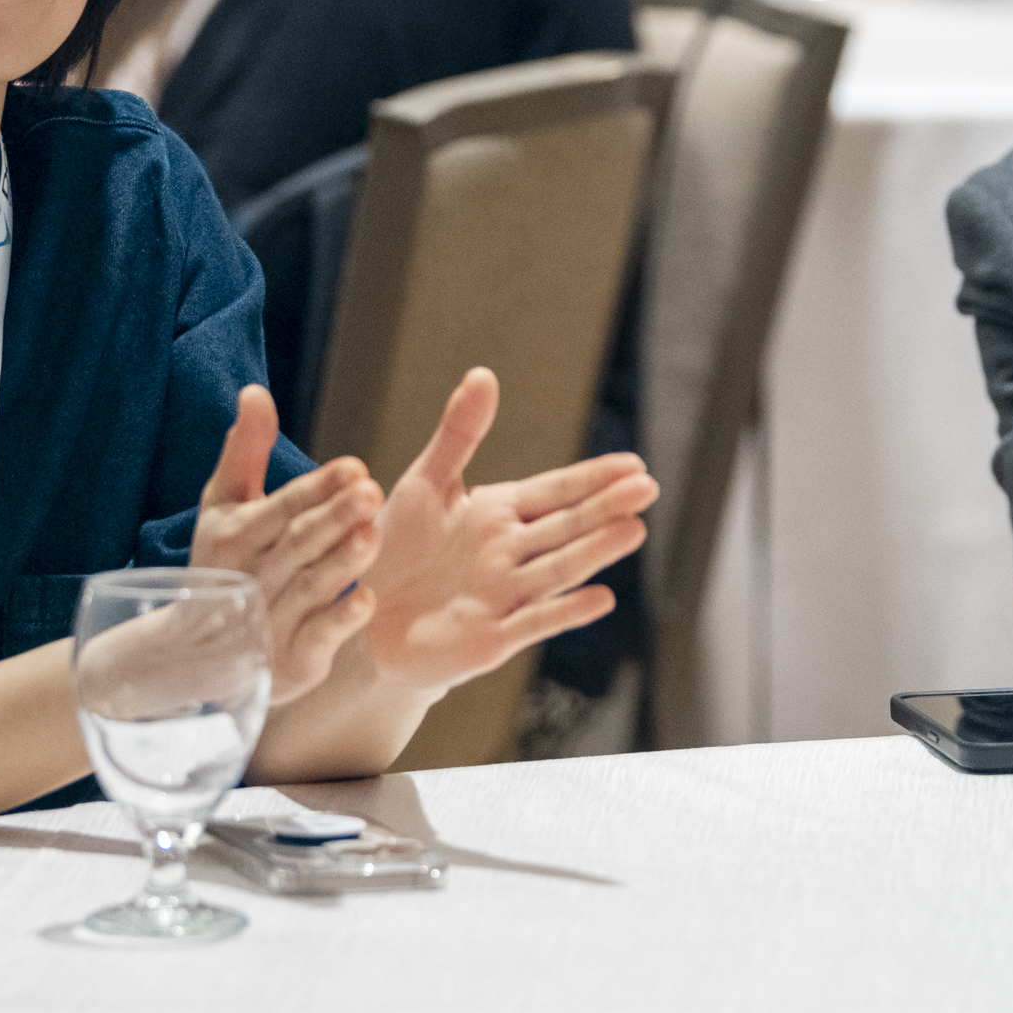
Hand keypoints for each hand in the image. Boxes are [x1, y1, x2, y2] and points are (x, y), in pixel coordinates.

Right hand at [190, 386, 381, 701]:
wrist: (198, 654)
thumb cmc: (222, 563)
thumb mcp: (225, 506)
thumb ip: (244, 450)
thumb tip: (254, 391)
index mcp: (234, 536)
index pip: (280, 508)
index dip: (315, 488)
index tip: (353, 466)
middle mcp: (250, 579)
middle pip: (297, 545)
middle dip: (333, 518)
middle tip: (371, 492)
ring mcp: (270, 623)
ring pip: (310, 588)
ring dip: (341, 562)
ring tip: (372, 534)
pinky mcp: (293, 661)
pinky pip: (317, 638)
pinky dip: (339, 620)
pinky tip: (365, 599)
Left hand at [356, 370, 656, 693]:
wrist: (364, 618)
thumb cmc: (398, 549)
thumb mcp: (426, 483)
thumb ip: (459, 434)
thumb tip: (484, 374)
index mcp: (500, 513)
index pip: (556, 491)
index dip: (594, 477)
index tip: (635, 464)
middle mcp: (511, 554)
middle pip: (567, 527)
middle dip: (606, 507)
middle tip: (647, 488)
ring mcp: (506, 596)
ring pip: (558, 569)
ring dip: (595, 552)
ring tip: (634, 529)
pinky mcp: (492, 638)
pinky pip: (532, 622)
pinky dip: (565, 611)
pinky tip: (601, 598)